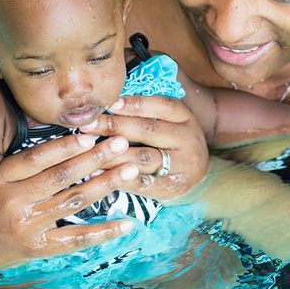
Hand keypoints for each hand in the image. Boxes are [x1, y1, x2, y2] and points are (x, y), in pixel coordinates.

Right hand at [0, 134, 140, 271]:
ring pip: (73, 201)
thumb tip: (56, 126)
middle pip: (61, 176)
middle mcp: (13, 200)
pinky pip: (76, 239)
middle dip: (95, 157)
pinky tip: (127, 222)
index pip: (37, 157)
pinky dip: (103, 231)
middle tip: (121, 142)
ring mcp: (27, 226)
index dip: (65, 145)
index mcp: (1, 177)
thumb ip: (21, 159)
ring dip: (105, 184)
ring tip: (130, 170)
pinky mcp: (37, 248)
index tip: (91, 132)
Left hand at [80, 95, 209, 200]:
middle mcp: (187, 139)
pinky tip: (99, 174)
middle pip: (149, 130)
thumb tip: (110, 101)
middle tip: (88, 124)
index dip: (136, 103)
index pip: (162, 106)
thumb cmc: (175, 144)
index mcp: (185, 118)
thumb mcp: (172, 123)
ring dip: (114, 153)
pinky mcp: (172, 187)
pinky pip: (144, 183)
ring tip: (90, 149)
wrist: (201, 180)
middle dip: (115, 126)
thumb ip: (148, 112)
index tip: (110, 103)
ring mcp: (182, 165)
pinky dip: (120, 178)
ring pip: (144, 157)